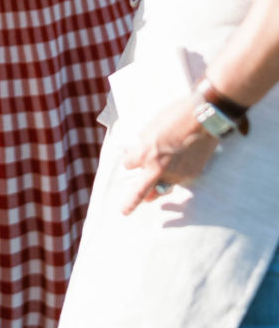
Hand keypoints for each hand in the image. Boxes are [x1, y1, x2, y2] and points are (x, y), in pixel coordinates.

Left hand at [119, 96, 218, 214]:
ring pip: (162, 188)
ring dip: (155, 191)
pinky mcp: (191, 175)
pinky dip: (174, 178)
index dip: (130, 160)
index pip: (128, 164)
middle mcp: (158, 168)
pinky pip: (178, 181)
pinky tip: (176, 171)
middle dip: (131, 202)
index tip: (130, 158)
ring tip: (150, 198)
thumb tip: (140, 146)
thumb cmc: (175, 116)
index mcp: (145, 153)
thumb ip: (144, 141)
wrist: (203, 119)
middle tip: (124, 211)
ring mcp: (175, 174)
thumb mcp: (152, 126)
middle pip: (141, 191)